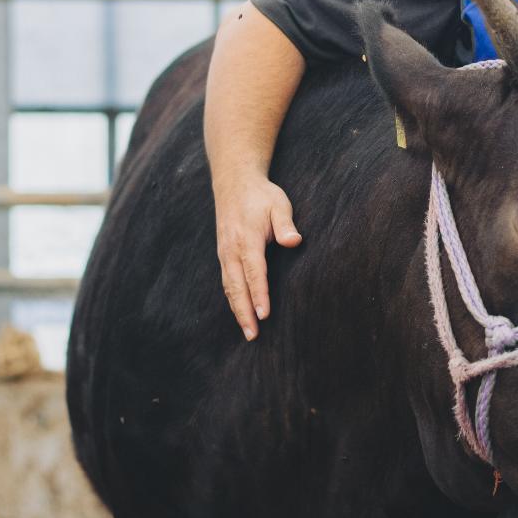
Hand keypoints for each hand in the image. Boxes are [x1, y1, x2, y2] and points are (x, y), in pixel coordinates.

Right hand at [214, 177, 301, 340]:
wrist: (234, 183)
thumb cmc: (261, 196)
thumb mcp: (278, 204)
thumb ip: (285, 224)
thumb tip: (294, 241)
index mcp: (247, 238)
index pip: (254, 271)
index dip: (258, 294)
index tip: (264, 314)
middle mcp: (231, 249)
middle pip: (237, 286)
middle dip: (244, 312)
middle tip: (253, 335)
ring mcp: (224, 253)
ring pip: (229, 287)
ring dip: (237, 310)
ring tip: (247, 331)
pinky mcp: (223, 254)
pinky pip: (227, 281)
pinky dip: (232, 299)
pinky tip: (240, 312)